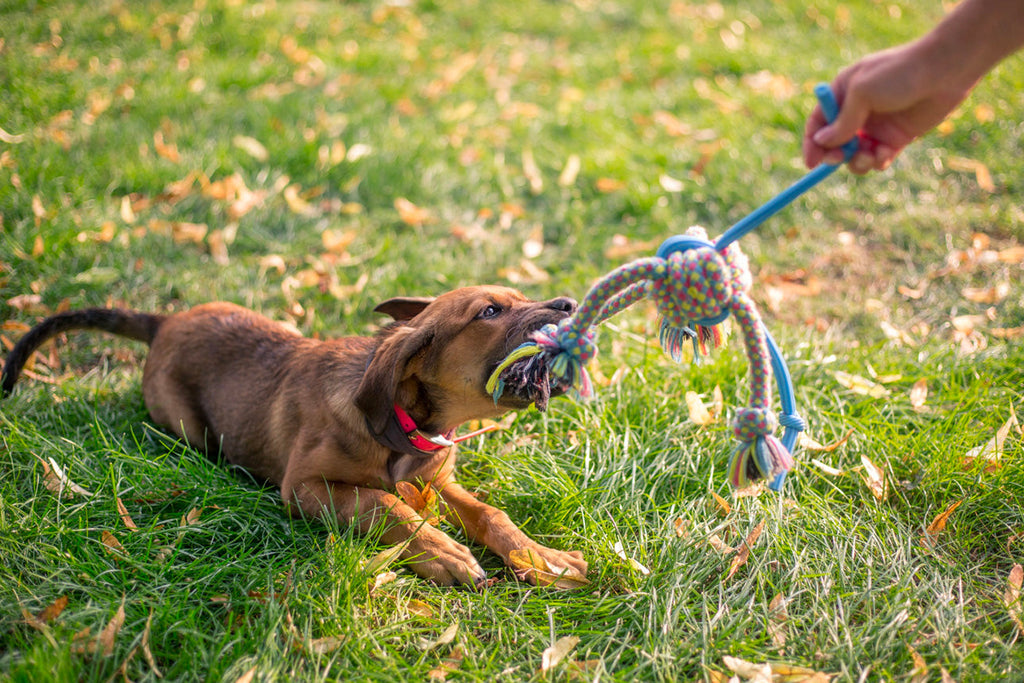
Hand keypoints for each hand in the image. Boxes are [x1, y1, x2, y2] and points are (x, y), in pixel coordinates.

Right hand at [802, 42, 974, 173]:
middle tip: (841, 158)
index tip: (811, 162)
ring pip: (856, 155)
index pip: (819, 123)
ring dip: (858, 161)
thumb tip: (821, 143)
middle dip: (835, 155)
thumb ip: (842, 121)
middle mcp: (857, 111)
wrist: (946, 70)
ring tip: (869, 156)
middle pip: (834, 143)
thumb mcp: (863, 93)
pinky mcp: (897, 138)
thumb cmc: (901, 73)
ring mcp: (877, 126)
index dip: (812, 143)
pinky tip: (887, 152)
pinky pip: (879, 158)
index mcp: (843, 94)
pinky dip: (879, 160)